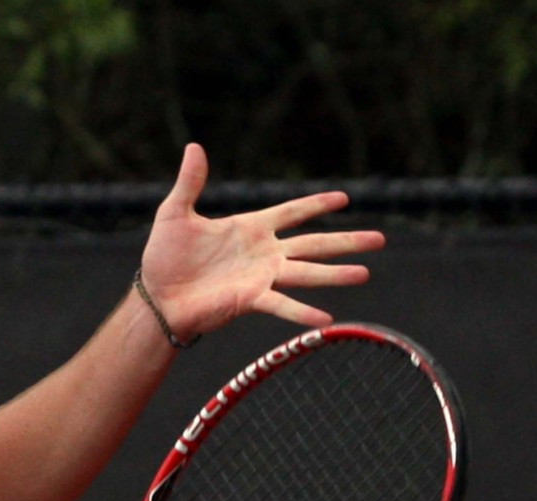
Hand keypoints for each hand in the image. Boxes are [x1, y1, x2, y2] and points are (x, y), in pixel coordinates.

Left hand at [140, 142, 385, 338]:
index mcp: (250, 228)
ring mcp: (260, 277)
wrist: (156, 298)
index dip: (316, 205)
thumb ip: (190, 182)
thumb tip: (194, 146)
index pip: (292, 212)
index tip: (344, 199)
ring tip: (365, 273)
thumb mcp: (175, 214)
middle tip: (380, 240)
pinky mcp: (250, 299)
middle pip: (313, 243)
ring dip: (335, 273)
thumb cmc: (164, 258)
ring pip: (306, 272)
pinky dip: (302, 311)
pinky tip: (326, 318)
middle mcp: (263, 253)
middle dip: (346, 241)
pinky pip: (281, 304)